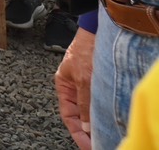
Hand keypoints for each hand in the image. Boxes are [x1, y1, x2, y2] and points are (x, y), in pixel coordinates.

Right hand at [54, 26, 94, 148]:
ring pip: (89, 109)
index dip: (77, 132)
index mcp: (63, 86)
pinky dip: (101, 112)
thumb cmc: (84, 50)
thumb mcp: (83, 78)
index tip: (87, 146)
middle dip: (87, 131)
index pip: (68, 115)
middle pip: (79, 115)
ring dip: (95, 122)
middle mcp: (73, 87)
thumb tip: (85, 126)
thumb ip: (83, 103)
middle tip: (97, 144)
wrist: (95, 32)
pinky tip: (108, 119)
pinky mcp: (96, 82)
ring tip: (103, 134)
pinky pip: (97, 102)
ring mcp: (85, 85)